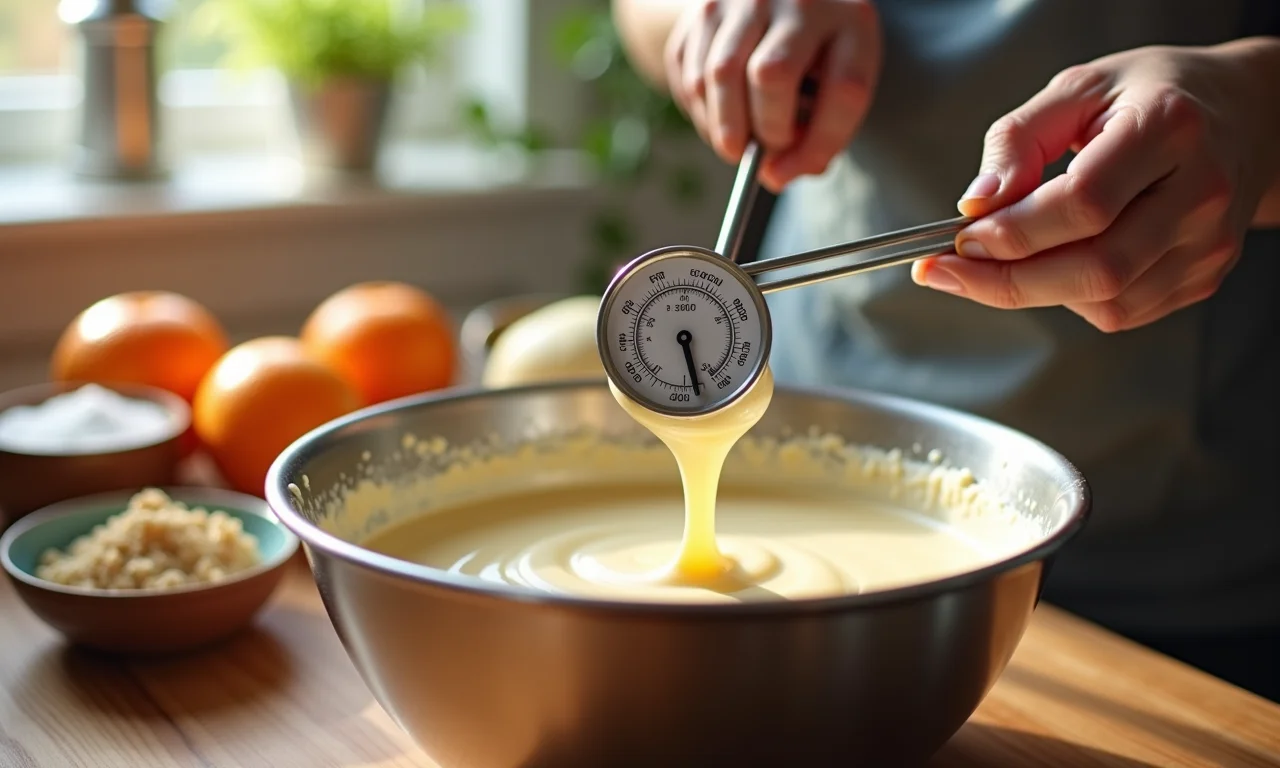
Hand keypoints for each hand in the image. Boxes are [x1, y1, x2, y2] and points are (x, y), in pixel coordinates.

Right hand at [664, 0, 880, 190]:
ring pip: (720, 76)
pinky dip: (703, 114)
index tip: (791, 171)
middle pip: (771, 76)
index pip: (843, 91)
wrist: (774, 6)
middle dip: (765, 131)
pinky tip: (721, 115)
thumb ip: (819, 135)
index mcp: (851, 19)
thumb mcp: (835, 87)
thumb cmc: (813, 60)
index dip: (817, 145)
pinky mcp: (703, 9)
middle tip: (764, 151)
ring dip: (725, 130)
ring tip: (739, 142)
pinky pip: (691, 77)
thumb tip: (774, 176)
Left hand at [913, 39, 1279, 331]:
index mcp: (1167, 129)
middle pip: (1097, 268)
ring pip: (1108, 302)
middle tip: (952, 271)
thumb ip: (1018, 140)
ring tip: (998, 264)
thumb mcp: (1076, 90)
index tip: (961, 238)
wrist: (1243, 114)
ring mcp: (1209, 243)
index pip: (1084, 204)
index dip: (1014, 232)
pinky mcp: (1205, 276)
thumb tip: (976, 204)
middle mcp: (1200, 192)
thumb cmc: (1148, 96)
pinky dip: (1072, 300)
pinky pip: (1124, 312)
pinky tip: (1054, 265)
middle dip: (1008, 281)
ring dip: (1036, 293)